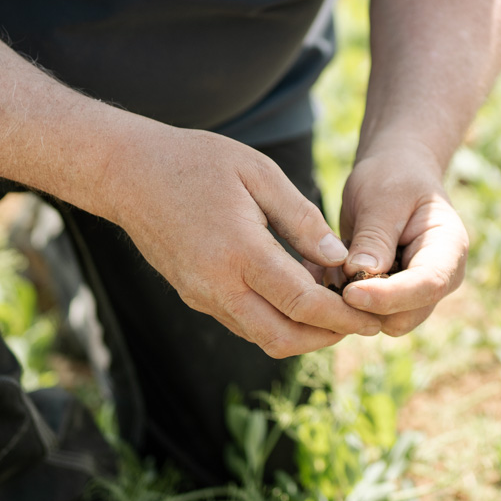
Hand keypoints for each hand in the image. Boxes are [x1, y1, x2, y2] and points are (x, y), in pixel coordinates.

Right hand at [92, 115, 383, 357]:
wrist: (127, 173)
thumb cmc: (197, 162)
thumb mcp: (259, 173)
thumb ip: (302, 218)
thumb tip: (339, 258)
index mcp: (239, 253)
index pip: (302, 303)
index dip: (343, 316)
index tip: (372, 316)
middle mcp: (217, 285)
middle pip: (283, 337)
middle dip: (327, 338)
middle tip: (361, 323)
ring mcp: (201, 295)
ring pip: (262, 337)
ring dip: (302, 333)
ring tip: (335, 310)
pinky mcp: (193, 296)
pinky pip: (243, 323)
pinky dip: (276, 320)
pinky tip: (297, 296)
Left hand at [334, 140, 467, 336]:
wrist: (394, 175)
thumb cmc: (393, 177)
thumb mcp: (382, 197)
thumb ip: (374, 236)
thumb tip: (360, 275)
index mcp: (449, 250)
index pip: (427, 285)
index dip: (388, 296)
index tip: (350, 293)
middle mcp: (439, 280)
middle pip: (404, 315)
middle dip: (365, 304)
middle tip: (330, 271)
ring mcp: (416, 294)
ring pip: (380, 321)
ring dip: (350, 302)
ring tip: (330, 262)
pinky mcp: (392, 299)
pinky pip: (364, 314)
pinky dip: (342, 298)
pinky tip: (326, 269)